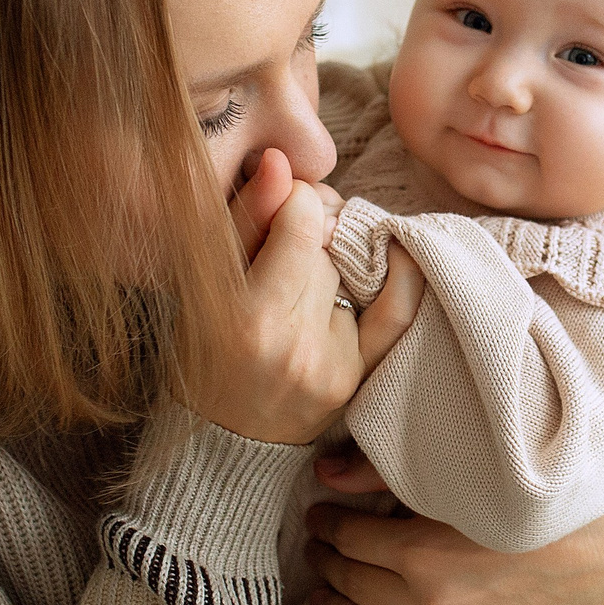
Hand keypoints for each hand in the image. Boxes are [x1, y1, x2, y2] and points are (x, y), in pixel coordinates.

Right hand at [188, 152, 416, 443]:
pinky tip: (394, 254)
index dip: (292, 198)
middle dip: (313, 231)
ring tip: (304, 280)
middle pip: (328, 244)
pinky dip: (400, 277)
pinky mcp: (358, 380)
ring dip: (337, 260)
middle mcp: (294, 344)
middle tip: (289, 244)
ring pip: (354, 271)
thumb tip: (281, 160)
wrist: (222, 444)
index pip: (299, 219)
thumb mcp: (206, 288)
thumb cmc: (202, 357)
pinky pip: (397, 313)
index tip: (280, 203)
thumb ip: (244, 223)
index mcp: (244, 317)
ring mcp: (333, 366)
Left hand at [303, 484, 603, 604]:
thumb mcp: (465, 476)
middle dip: (329, 561)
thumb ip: (386, 471)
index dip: (329, 524)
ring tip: (326, 594)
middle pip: (356, 585)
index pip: (351, 539)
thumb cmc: (541, 498)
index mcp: (423, 555)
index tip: (321, 514)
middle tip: (320, 545)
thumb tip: (324, 472)